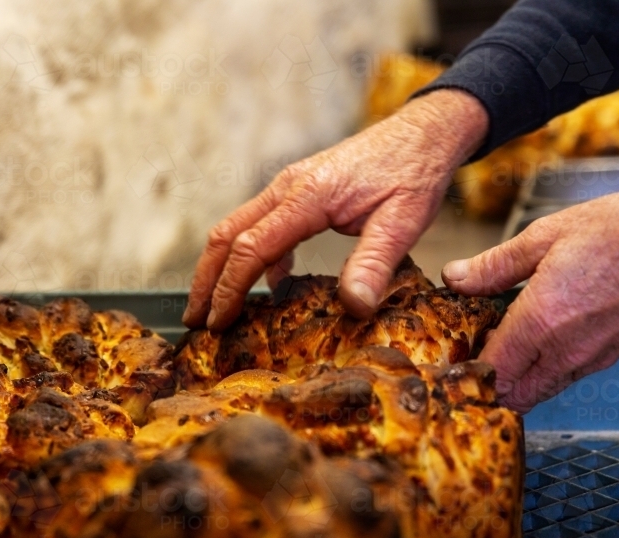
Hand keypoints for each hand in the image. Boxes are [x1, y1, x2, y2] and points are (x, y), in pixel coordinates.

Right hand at [184, 89, 488, 330]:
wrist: (425, 132)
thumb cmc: (414, 172)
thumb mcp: (404, 222)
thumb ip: (375, 264)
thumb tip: (353, 307)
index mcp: (308, 196)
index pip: (251, 247)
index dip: (229, 289)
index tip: (217, 323)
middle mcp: (288, 187)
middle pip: (226, 235)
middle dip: (206, 281)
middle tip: (194, 322)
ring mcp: (290, 186)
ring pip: (237, 228)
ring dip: (221, 268)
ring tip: (214, 309)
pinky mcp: (299, 191)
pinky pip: (261, 225)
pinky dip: (254, 257)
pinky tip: (270, 286)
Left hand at [443, 185, 618, 412]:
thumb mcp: (546, 234)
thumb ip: (495, 265)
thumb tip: (455, 277)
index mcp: (540, 321)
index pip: (488, 371)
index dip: (462, 370)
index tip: (447, 357)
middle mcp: (562, 351)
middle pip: (509, 395)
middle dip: (483, 386)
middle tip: (466, 359)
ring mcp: (587, 360)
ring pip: (536, 394)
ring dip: (511, 383)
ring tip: (495, 352)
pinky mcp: (605, 359)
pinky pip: (560, 381)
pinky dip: (537, 375)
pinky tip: (530, 346)